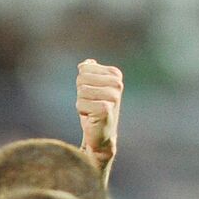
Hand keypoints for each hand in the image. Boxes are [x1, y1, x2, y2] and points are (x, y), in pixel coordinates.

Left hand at [76, 59, 123, 181]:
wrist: (101, 136)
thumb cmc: (94, 111)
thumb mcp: (91, 88)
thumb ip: (89, 73)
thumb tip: (85, 63)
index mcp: (115, 74)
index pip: (84, 69)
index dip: (82, 84)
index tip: (92, 95)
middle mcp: (117, 83)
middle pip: (81, 79)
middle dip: (81, 94)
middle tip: (91, 105)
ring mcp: (113, 96)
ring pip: (81, 91)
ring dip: (81, 104)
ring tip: (91, 111)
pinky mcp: (106, 108)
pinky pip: (81, 103)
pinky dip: (82, 112)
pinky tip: (92, 118)